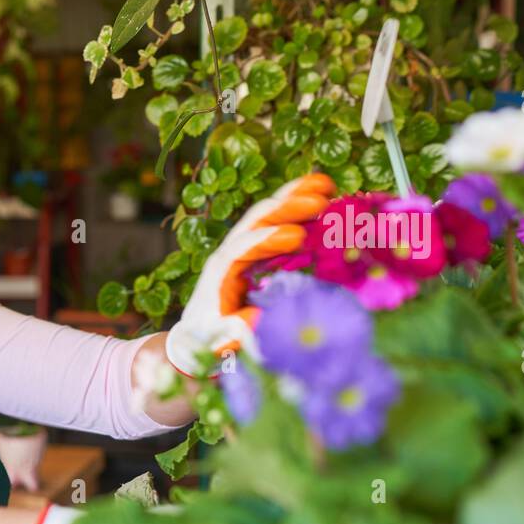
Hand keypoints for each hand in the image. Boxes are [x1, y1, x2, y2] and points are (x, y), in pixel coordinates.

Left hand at [164, 173, 335, 377]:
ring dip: (294, 197)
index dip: (268, 241)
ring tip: (325, 184)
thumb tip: (258, 318)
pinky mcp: (257, 248)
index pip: (242, 249)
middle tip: (320, 200)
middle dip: (286, 208)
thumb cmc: (210, 337)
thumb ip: (237, 330)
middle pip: (256, 221)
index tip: (297, 236)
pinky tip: (322, 194)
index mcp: (220, 272)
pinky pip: (276, 221)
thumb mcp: (222, 339)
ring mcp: (244, 246)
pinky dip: (296, 205)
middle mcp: (230, 251)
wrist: (197, 333)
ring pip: (267, 214)